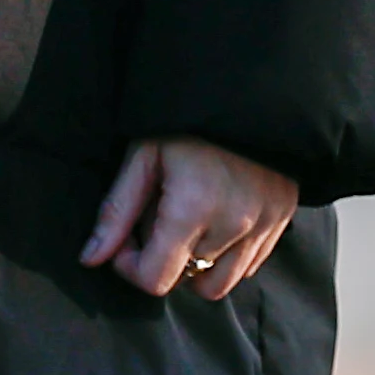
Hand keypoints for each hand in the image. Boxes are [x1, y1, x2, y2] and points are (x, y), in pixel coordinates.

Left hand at [83, 138, 300, 301]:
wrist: (252, 91)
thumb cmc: (190, 120)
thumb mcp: (144, 155)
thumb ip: (117, 211)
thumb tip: (91, 258)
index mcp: (193, 208)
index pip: (155, 279)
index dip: (130, 267)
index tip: (126, 240)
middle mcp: (233, 224)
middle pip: (186, 282)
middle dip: (163, 263)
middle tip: (156, 227)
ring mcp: (263, 223)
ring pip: (221, 283)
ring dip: (198, 268)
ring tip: (188, 231)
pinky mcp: (282, 217)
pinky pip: (250, 265)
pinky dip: (228, 257)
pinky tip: (216, 224)